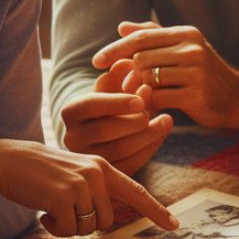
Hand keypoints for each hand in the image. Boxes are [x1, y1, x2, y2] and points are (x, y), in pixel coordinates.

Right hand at [0, 139, 177, 238]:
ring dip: (68, 226)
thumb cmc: (41, 175)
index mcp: (103, 167)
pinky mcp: (64, 196)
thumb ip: (95, 190)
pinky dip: (54, 228)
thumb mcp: (75, 175)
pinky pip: (68, 230)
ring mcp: (81, 183)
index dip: (155, 211)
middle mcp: (97, 172)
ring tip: (52, 206)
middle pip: (107, 221)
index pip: (136, 191)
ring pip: (88, 228)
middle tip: (64, 209)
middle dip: (85, 224)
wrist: (8, 162)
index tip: (174, 226)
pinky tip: (43, 211)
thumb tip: (105, 220)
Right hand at [61, 59, 172, 175]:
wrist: (100, 135)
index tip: (143, 95)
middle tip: (156, 110)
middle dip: (136, 119)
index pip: (91, 104)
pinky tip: (162, 133)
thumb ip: (119, 75)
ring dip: (149, 133)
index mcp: (70, 111)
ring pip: (121, 149)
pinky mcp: (104, 176)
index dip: (118, 100)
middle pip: (107, 129)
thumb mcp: (112, 87)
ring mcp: (87, 159)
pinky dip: (150, 147)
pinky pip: (131, 163)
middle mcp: (72, 137)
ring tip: (168, 120)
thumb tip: (129, 62)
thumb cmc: (109, 104)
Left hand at [93, 21, 238, 138]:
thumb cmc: (205, 73)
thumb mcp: (183, 49)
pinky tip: (151, 107)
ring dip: (138, 90)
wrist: (238, 98)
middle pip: (141, 58)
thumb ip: (152, 36)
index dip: (115, 48)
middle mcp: (192, 49)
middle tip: (124, 85)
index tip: (96, 62)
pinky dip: (149, 103)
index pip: (142, 37)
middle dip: (128, 73)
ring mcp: (196, 72)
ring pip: (148, 78)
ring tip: (140, 96)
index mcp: (186, 34)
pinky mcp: (196, 95)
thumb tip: (121, 27)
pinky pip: (158, 98)